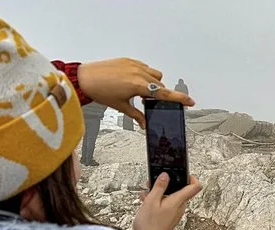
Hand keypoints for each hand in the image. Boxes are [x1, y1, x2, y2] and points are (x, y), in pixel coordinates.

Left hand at [77, 58, 195, 128]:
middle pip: (160, 86)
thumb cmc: (99, 90)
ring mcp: (134, 65)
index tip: (190, 101)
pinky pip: (145, 67)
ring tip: (140, 90)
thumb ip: (136, 115)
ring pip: (155, 75)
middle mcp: (138, 73)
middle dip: (159, 94)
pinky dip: (144, 75)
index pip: (164, 94)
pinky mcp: (129, 60)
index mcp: (138, 86)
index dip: (179, 98)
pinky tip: (132, 81)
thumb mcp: (120, 106)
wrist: (84, 77)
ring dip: (153, 83)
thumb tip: (144, 124)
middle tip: (149, 101)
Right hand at [133, 173, 201, 229]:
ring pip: (171, 198)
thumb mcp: (151, 201)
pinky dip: (158, 201)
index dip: (191, 177)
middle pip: (181, 190)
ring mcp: (175, 214)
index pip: (195, 186)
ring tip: (148, 193)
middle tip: (157, 182)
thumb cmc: (149, 225)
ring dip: (160, 193)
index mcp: (178, 201)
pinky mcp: (169, 219)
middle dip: (168, 184)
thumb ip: (159, 187)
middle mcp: (179, 207)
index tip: (184, 172)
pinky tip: (147, 202)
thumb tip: (165, 176)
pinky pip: (166, 206)